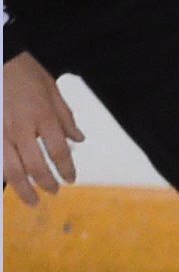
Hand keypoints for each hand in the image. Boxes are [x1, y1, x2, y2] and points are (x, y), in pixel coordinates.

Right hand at [3, 54, 82, 206]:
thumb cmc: (24, 71)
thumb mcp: (52, 90)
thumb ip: (65, 118)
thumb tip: (79, 139)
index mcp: (43, 117)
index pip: (59, 153)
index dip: (67, 170)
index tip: (70, 179)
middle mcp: (21, 127)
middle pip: (35, 166)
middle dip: (46, 183)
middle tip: (54, 192)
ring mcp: (1, 130)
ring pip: (11, 168)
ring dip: (23, 188)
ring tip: (32, 200)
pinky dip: (4, 173)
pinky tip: (10, 182)